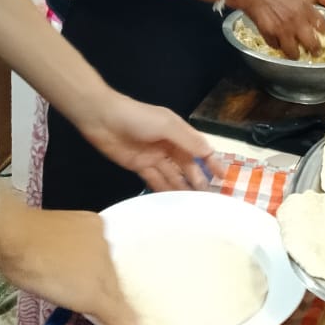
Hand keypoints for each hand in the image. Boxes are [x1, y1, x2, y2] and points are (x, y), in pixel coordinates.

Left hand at [0, 192, 137, 324]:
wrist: (10, 238)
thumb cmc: (47, 269)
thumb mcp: (84, 298)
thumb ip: (114, 314)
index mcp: (109, 245)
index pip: (119, 285)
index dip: (116, 306)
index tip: (111, 324)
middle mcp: (99, 233)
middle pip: (106, 271)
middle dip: (101, 290)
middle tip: (87, 310)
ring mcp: (78, 225)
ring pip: (90, 259)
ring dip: (85, 276)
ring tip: (70, 292)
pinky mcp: (60, 223)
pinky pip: (74, 248)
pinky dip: (71, 262)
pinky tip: (61, 272)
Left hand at [77, 93, 221, 192]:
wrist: (102, 118)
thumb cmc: (137, 118)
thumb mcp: (166, 125)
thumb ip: (187, 140)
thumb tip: (209, 153)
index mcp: (177, 131)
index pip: (199, 148)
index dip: (211, 162)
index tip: (223, 178)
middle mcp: (168, 144)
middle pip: (187, 165)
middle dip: (198, 180)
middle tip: (208, 200)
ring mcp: (153, 156)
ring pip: (173, 175)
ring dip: (182, 188)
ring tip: (194, 206)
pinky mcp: (139, 166)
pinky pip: (156, 180)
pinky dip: (165, 190)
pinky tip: (173, 202)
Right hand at [233, 0, 324, 58]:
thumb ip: (304, 6)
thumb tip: (309, 15)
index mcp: (305, 8)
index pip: (322, 27)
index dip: (322, 32)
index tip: (320, 34)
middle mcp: (297, 21)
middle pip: (313, 45)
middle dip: (314, 49)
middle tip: (313, 50)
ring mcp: (282, 30)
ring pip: (294, 53)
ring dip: (294, 53)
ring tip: (294, 52)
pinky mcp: (269, 35)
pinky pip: (276, 47)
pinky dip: (276, 45)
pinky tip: (276, 40)